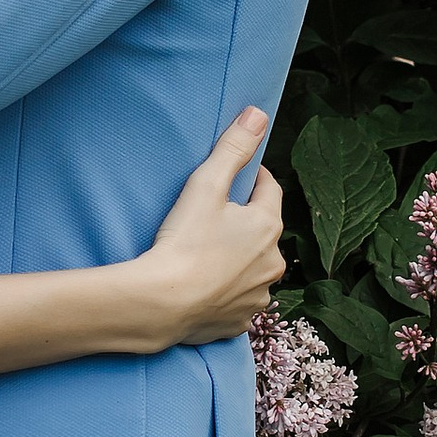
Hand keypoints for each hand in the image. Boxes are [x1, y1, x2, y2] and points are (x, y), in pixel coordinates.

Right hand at [135, 112, 287, 348]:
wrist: (163, 304)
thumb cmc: (184, 241)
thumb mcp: (206, 185)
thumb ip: (233, 148)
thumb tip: (257, 114)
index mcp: (269, 226)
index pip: (270, 189)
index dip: (255, 178)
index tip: (238, 175)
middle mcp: (273, 263)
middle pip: (263, 231)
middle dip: (245, 222)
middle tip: (214, 217)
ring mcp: (259, 295)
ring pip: (253, 268)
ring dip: (239, 260)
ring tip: (207, 255)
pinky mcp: (241, 321)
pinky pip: (239, 300)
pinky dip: (227, 292)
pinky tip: (205, 286)